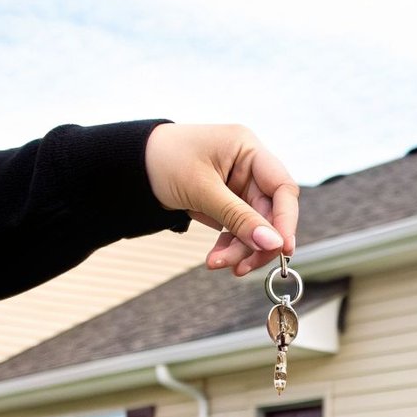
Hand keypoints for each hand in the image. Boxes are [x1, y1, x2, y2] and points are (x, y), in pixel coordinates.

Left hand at [145, 123, 299, 275]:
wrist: (129, 166)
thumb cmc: (163, 161)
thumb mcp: (202, 190)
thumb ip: (239, 217)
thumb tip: (273, 244)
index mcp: (249, 149)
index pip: (283, 188)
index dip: (286, 220)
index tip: (283, 248)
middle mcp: (249, 167)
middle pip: (269, 213)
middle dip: (255, 242)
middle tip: (241, 266)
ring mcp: (238, 186)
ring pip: (254, 226)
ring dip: (240, 249)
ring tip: (217, 264)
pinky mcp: (226, 202)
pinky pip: (238, 229)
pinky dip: (230, 246)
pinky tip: (216, 258)